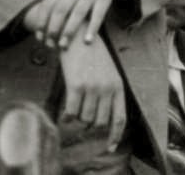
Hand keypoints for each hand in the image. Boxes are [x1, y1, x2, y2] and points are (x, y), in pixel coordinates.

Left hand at [23, 0, 131, 49]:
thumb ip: (56, 1)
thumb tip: (41, 25)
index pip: (48, 5)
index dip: (41, 22)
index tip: (39, 38)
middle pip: (61, 10)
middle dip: (53, 29)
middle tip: (50, 45)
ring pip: (77, 12)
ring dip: (69, 31)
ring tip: (64, 46)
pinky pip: (98, 14)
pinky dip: (92, 28)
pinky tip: (87, 41)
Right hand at [59, 30, 126, 152]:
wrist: (80, 38)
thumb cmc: (94, 58)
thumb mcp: (109, 74)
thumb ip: (109, 95)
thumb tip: (100, 121)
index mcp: (119, 86)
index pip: (120, 118)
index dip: (115, 135)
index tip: (110, 148)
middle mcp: (108, 89)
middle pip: (99, 122)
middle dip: (90, 125)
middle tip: (83, 116)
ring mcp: (93, 88)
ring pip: (84, 118)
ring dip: (78, 117)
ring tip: (75, 105)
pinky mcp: (77, 86)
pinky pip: (71, 112)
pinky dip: (67, 116)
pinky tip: (64, 113)